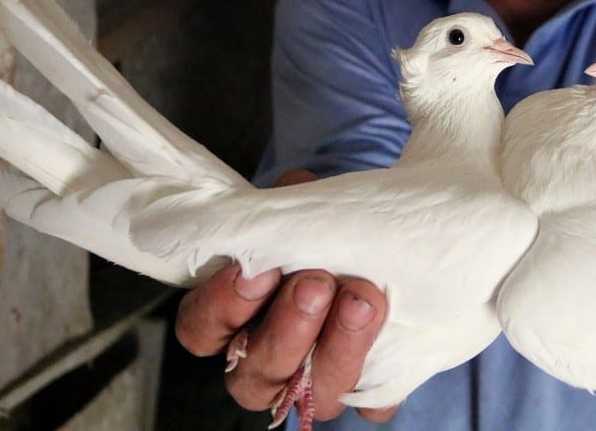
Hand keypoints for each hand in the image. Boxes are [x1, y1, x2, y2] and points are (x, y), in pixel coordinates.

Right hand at [174, 168, 396, 423]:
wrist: (384, 233)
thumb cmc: (327, 220)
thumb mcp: (301, 201)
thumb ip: (288, 203)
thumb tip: (296, 192)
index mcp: (232, 316)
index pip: (201, 330)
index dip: (223, 306)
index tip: (257, 269)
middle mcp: (266, 360)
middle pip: (254, 373)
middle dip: (287, 329)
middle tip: (316, 284)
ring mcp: (313, 382)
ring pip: (311, 396)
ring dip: (337, 349)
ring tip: (363, 299)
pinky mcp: (365, 390)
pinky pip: (368, 403)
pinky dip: (379, 380)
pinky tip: (394, 344)